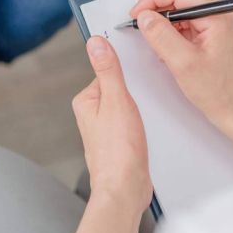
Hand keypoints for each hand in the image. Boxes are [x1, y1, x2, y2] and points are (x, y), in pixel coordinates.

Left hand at [72, 36, 152, 214]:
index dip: (126, 71)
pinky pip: (132, 119)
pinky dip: (143, 121)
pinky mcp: (119, 139)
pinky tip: (147, 129)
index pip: (108, 70)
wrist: (125, 189)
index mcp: (86, 101)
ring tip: (143, 118)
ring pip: (128, 104)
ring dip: (140, 108)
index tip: (138, 73)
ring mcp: (105, 127)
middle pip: (119, 86)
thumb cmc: (118, 152)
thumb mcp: (116, 101)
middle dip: (135, 91)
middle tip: (142, 102)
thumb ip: (108, 70)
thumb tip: (96, 43)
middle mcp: (93, 113)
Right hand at [130, 0, 232, 131]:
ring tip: (159, 47)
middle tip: (141, 29)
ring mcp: (216, 22)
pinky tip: (169, 52)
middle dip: (156, 13)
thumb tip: (145, 16)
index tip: (137, 14)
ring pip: (179, 11)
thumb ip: (161, 36)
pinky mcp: (211, 33)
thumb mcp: (183, 63)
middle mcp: (219, 13)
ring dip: (164, 26)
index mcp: (218, 14)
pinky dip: (171, 35)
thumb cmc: (220, 91)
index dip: (152, 0)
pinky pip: (185, 24)